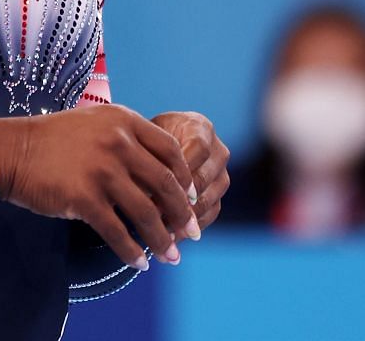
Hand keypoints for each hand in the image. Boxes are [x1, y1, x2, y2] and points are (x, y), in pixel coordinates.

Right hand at [0, 104, 199, 270]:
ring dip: (162, 240)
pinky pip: (117, 232)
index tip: (192, 198)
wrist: (13, 150)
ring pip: (146, 213)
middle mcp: (117, 142)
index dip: (186, 179)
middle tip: (192, 234)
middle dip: (183, 214)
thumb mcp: (95, 124)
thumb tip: (163, 180)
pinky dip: (132, 252)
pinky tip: (139, 263)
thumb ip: (128, 141)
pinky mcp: (84, 197)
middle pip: (165, 184)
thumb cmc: (54, 140)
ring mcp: (101, 170)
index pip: (171, 150)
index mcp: (123, 121)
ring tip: (171, 256)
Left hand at [150, 111, 229, 231]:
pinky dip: (191, 225)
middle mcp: (218, 150)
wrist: (160, 142)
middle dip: (179, 200)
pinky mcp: (219, 194)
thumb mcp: (146, 139)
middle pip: (204, 178)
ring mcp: (222, 173)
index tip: (155, 187)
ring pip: (209, 199)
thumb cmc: (147, 137)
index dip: (180, 170)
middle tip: (154, 215)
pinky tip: (171, 235)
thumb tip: (142, 191)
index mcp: (200, 128)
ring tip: (160, 230)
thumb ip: (149, 157)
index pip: (198, 149)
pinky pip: (211, 212)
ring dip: (184, 218)